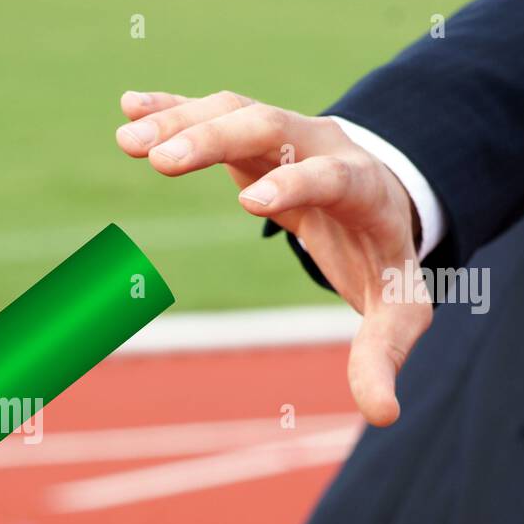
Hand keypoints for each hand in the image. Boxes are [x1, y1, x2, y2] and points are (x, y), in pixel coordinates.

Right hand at [116, 90, 431, 425]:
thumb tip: (383, 415)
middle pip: (271, 126)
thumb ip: (383, 355)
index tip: (251, 203)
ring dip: (180, 121)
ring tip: (127, 142)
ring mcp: (286, 132)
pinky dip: (171, 108)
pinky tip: (128, 107)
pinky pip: (211, 110)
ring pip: (233, 110)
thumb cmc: (383, 261)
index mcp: (362, 189)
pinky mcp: (253, 131)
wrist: (384, 202)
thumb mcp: (396, 310)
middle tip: (161, 161)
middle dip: (216, 139)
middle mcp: (323, 145)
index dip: (296, 184)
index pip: (333, 176)